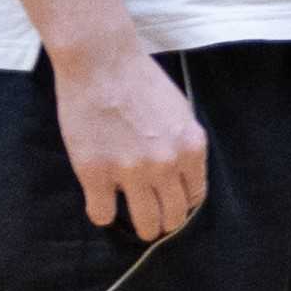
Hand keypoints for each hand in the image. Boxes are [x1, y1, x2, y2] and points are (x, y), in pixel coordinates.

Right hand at [51, 41, 209, 238]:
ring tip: (135, 225)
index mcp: (191, 148)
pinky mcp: (94, 173)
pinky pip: (102, 213)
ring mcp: (130, 171)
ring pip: (144, 222)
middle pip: (173, 215)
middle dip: (165, 222)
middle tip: (155, 222)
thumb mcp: (181, 113)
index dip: (183, 204)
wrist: (102, 63)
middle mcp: (166, 165)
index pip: (195, 195)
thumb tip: (182, 174)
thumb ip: (183, 145)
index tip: (173, 205)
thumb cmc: (142, 81)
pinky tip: (101, 206)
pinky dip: (103, 214)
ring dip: (141, 227)